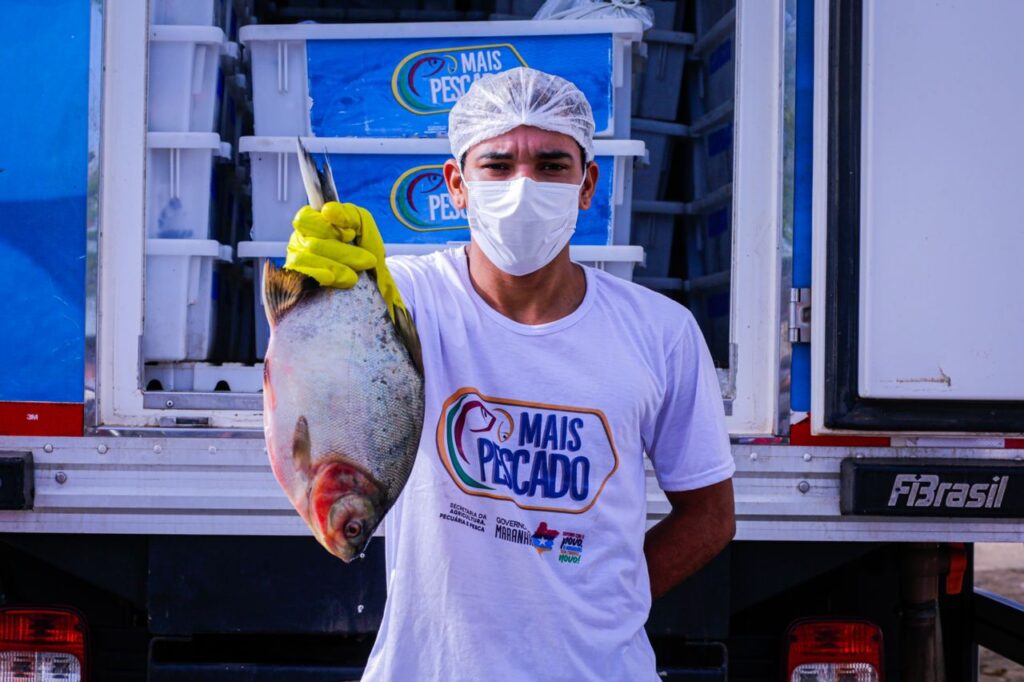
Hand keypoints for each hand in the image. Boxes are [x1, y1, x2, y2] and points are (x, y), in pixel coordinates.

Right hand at [285, 202, 407, 320]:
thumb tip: (327, 211)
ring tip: (354, 277)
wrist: (373, 278)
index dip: (327, 227)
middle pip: (312, 243)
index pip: (305, 218)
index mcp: (311, 221)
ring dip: (335, 267)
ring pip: (307, 260)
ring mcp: (296, 259)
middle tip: (367, 261)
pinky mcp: (296, 280)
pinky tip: (330, 279)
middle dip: (342, 253)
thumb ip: (348, 214)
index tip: (350, 235)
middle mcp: (300, 239)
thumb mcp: (362, 224)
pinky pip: (300, 276)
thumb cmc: (364, 246)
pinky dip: (317, 276)